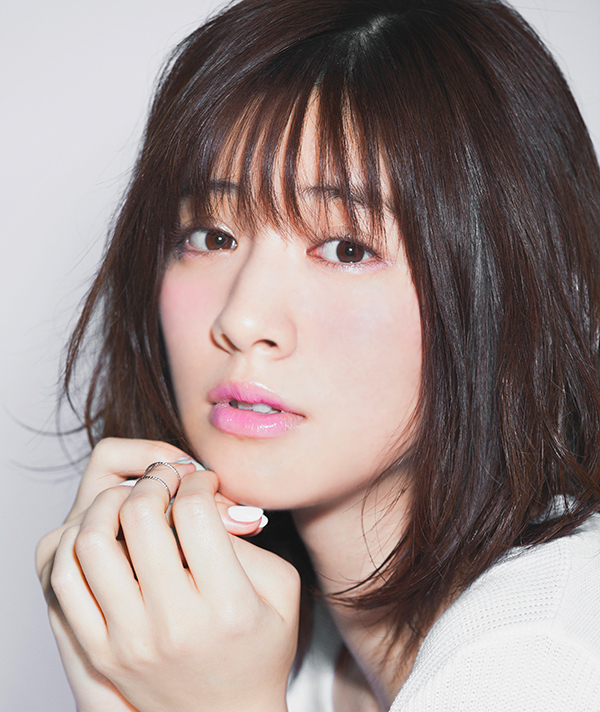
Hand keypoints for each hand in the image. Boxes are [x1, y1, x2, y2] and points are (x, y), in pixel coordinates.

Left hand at [37, 438, 299, 711]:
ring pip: (92, 541)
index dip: (197, 482)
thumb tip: (201, 499)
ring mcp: (128, 639)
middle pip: (139, 517)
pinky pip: (67, 580)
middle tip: (166, 480)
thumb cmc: (260, 648)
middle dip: (154, 480)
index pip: (193, 513)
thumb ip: (246, 539)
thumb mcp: (281, 589)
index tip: (202, 484)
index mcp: (226, 606)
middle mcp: (172, 623)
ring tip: (131, 500)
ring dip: (110, 503)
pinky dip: (79, 542)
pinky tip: (106, 533)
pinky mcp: (99, 650)